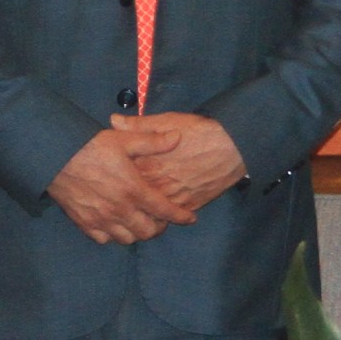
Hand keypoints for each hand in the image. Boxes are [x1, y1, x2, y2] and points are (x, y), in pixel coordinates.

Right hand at [48, 127, 194, 245]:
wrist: (54, 156)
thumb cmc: (90, 145)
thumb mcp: (124, 139)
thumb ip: (153, 141)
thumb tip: (178, 137)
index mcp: (133, 189)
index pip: (164, 210)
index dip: (180, 216)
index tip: (190, 218)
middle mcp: (119, 208)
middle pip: (148, 231)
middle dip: (159, 227)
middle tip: (160, 218)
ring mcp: (101, 219)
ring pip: (127, 238)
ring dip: (137, 232)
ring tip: (139, 221)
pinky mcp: (84, 223)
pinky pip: (104, 239)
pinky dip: (113, 235)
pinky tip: (116, 224)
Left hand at [118, 113, 246, 211]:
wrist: (232, 147)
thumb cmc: (200, 132)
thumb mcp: (167, 121)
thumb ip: (138, 125)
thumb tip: (113, 121)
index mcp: (148, 163)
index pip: (120, 176)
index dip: (112, 177)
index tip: (108, 175)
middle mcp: (158, 184)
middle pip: (132, 200)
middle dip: (123, 200)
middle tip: (116, 198)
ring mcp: (173, 198)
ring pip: (149, 213)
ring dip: (141, 212)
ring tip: (134, 210)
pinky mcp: (189, 205)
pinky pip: (169, 218)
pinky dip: (161, 218)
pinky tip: (157, 214)